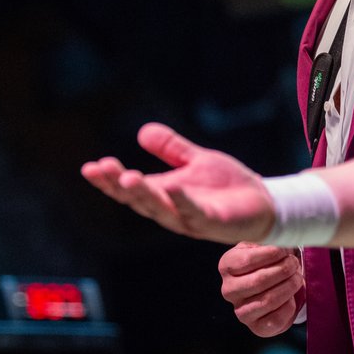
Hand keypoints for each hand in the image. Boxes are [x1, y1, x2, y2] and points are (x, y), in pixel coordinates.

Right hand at [81, 122, 274, 242]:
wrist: (264, 203)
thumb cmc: (227, 186)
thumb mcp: (196, 160)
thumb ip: (171, 148)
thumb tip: (142, 131)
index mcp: (164, 195)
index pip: (130, 190)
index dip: (109, 181)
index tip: (90, 166)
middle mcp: (172, 210)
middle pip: (139, 200)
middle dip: (118, 185)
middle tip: (101, 168)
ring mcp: (191, 218)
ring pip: (162, 209)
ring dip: (144, 195)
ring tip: (127, 178)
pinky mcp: (213, 221)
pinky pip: (195, 212)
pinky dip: (183, 201)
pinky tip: (173, 188)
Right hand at [218, 242, 304, 336]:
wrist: (271, 288)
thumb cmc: (266, 262)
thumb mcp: (261, 246)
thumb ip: (267, 241)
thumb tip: (282, 238)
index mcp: (227, 266)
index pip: (247, 260)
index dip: (271, 254)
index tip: (285, 250)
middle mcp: (229, 290)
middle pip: (259, 281)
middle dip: (283, 270)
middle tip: (294, 263)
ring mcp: (241, 311)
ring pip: (268, 300)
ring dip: (289, 286)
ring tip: (297, 277)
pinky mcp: (256, 327)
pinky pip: (275, 319)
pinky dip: (288, 306)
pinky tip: (292, 297)